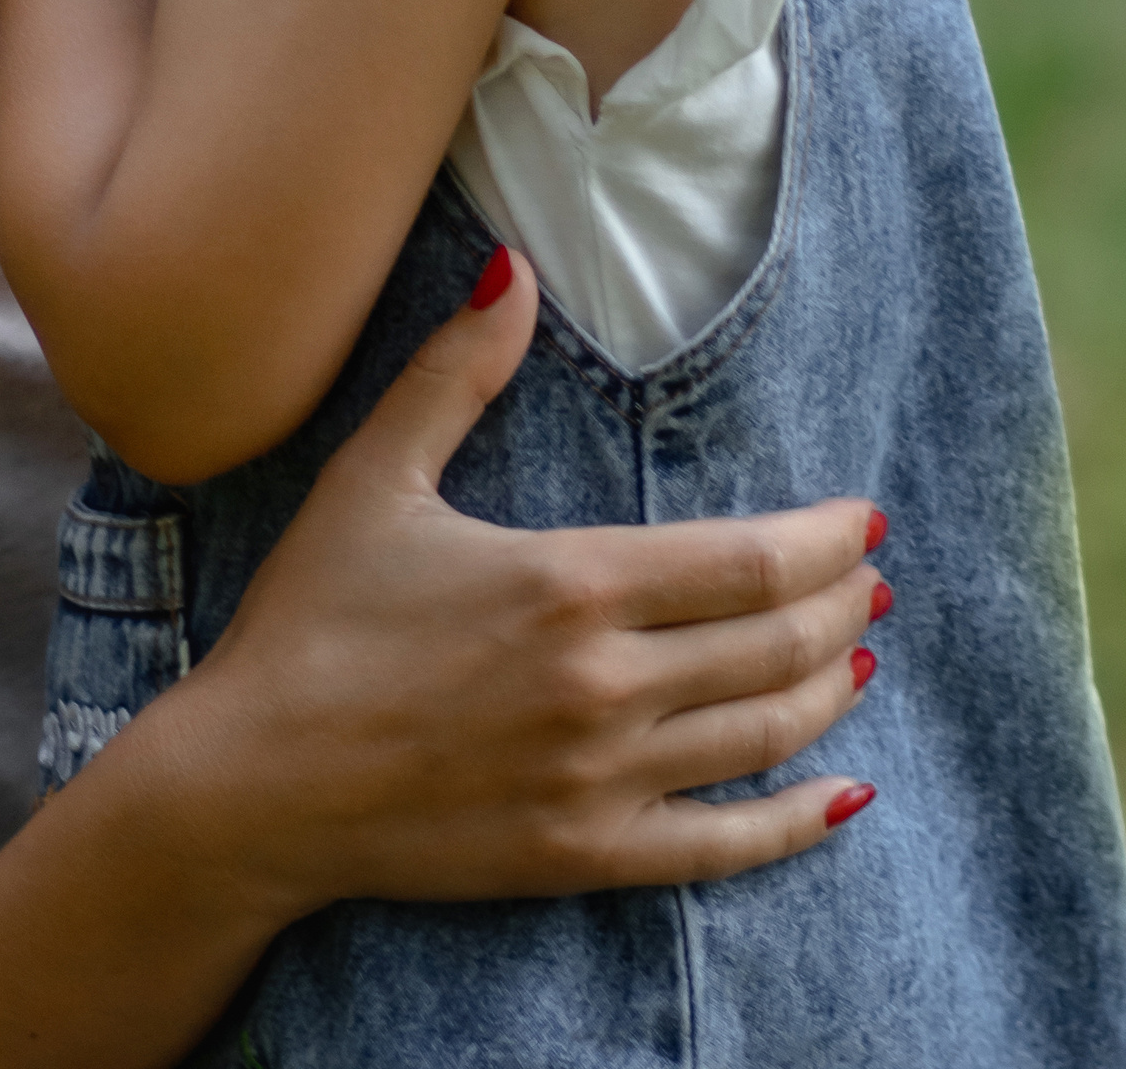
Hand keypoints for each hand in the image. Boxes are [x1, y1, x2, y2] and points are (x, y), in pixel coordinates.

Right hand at [115, 253, 885, 916]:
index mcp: (568, 582)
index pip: (749, 559)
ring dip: (832, 689)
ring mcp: (602, 779)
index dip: (825, 538)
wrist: (252, 781)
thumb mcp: (374, 477)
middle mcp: (605, 683)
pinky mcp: (585, 857)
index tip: (861, 517)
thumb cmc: (310, 619)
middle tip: (873, 579)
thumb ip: (456, 372)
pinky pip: (726, 844)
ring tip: (860, 655)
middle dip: (844, 605)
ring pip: (767, 733)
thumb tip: (513, 268)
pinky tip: (842, 793)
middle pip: (778, 643)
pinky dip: (799, 818)